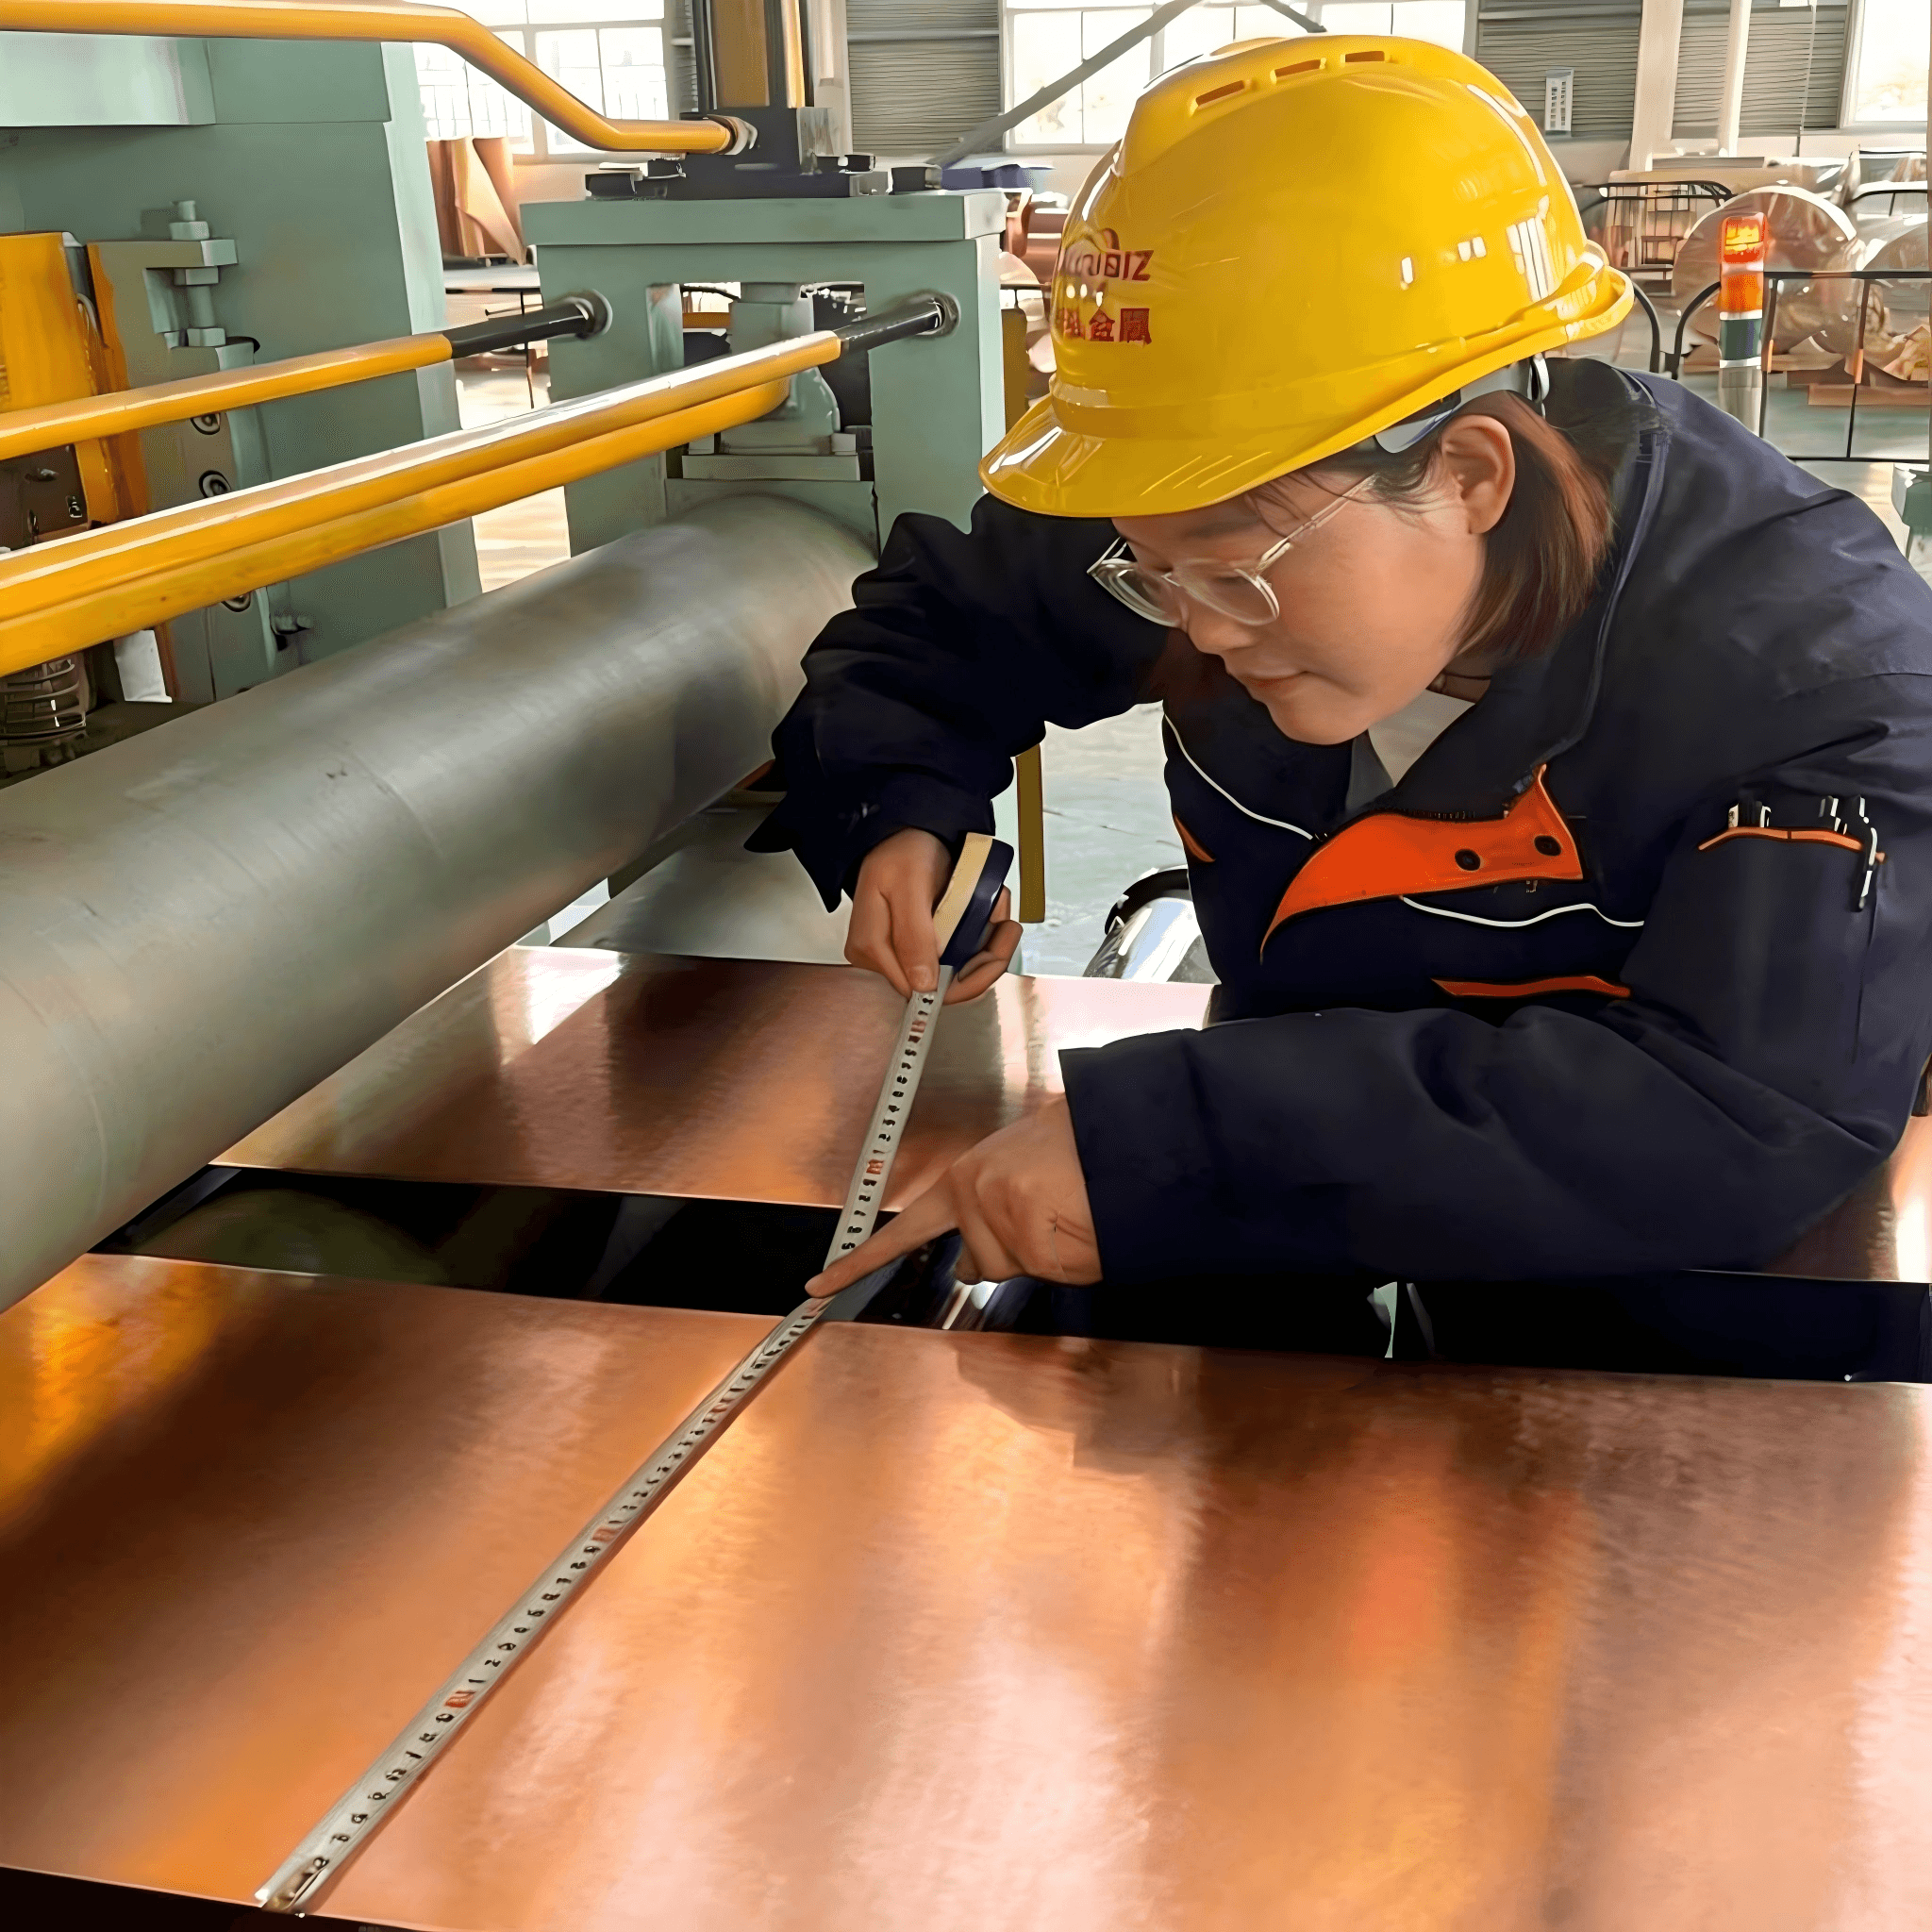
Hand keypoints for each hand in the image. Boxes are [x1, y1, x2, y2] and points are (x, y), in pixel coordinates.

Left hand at [807, 1098, 1101, 1296]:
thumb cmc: (1079, 1153)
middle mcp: (970, 1190)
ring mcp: (994, 1207)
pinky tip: (1082, 1219)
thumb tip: (963, 1266)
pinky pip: (1047, 1267)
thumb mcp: (1019, 1178)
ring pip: (1015, 1269)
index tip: (818, 1286)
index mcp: (964, 1178)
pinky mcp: (1024, 1222)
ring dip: (1050, 1253)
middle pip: (981, 1266)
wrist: (1121, 1128)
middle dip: (1018, 1253)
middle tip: (1053, 1214)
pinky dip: (1073, 1254)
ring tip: (1072, 1210)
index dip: (857, 1263)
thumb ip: (984, 1218)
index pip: (903, 1231)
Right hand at [847, 828, 1021, 1005]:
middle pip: (945, 984)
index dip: (966, 978)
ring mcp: (905, 952)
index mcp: (873, 949)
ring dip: (987, 944)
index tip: (996, 950)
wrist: (906, 832)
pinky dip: (980, 934)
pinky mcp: (922, 944)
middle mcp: (886, 958)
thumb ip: (913, 935)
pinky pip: (957, 953)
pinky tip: (990, 910)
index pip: (923, 991)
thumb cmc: (901, 851)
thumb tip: (923, 984)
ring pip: (957, 970)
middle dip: (983, 958)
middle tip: (1007, 927)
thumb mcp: (908, 886)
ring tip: (1000, 910)